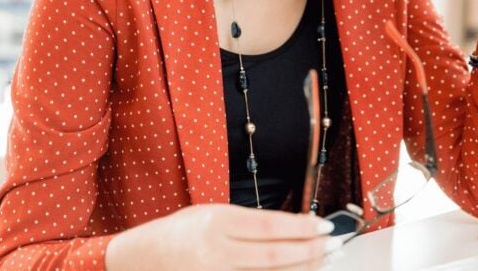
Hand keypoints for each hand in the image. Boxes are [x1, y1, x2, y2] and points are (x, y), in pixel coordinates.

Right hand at [105, 203, 342, 270]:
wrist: (142, 259)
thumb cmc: (177, 231)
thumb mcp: (210, 213)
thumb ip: (245, 223)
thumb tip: (286, 230)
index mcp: (218, 222)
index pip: (270, 225)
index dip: (301, 227)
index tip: (324, 225)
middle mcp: (218, 251)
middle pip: (274, 254)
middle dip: (309, 250)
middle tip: (335, 245)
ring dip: (300, 268)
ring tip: (324, 260)